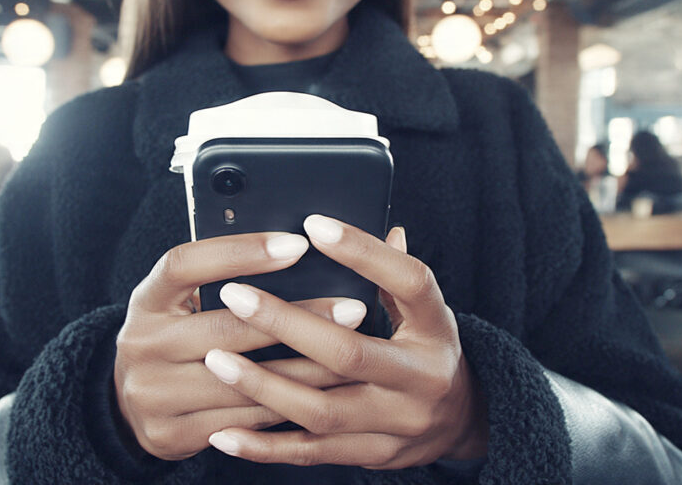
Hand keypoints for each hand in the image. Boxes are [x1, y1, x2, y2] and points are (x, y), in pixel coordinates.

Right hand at [115, 232, 368, 459]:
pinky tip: (324, 393)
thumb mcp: (181, 302)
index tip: (298, 245)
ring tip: (354, 356)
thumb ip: (221, 280)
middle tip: (354, 309)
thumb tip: (296, 248)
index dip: (240, 252)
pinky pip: (241, 420)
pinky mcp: (169, 435)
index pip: (186, 264)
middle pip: (225, 328)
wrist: (130, 405)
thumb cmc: (176, 337)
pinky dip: (286, 406)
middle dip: (298, 318)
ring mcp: (152, 395)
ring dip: (305, 370)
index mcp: (146, 300)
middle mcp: (142, 345)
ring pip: (243, 382)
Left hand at [203, 216, 487, 468]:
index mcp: (437, 327)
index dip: (363, 252)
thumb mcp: (426, 310)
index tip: (314, 225)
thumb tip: (387, 226)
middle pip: (349, 353)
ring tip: (216, 360)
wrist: (466, 422)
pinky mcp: (375, 456)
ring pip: (322, 410)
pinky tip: (224, 433)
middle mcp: (422, 378)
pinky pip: (312, 453)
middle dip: (285, 324)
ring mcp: (398, 424)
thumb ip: (397, 275)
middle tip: (234, 297)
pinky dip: (265, 447)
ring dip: (264, 386)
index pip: (407, 282)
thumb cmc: (430, 350)